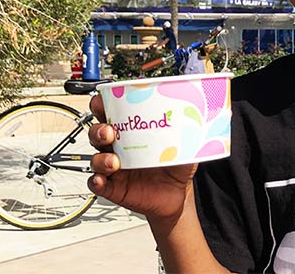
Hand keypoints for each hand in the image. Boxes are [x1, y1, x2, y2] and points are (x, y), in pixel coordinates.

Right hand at [87, 94, 197, 219]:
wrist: (177, 194)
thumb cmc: (176, 166)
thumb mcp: (184, 144)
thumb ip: (188, 130)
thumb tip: (199, 113)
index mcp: (132, 132)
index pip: (110, 114)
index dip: (102, 106)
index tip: (102, 101)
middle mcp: (119, 148)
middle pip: (97, 133)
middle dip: (99, 130)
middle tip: (110, 132)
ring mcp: (114, 168)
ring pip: (95, 158)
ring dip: (100, 158)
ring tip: (114, 162)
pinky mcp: (113, 187)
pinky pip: (96, 184)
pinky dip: (96, 181)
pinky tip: (102, 180)